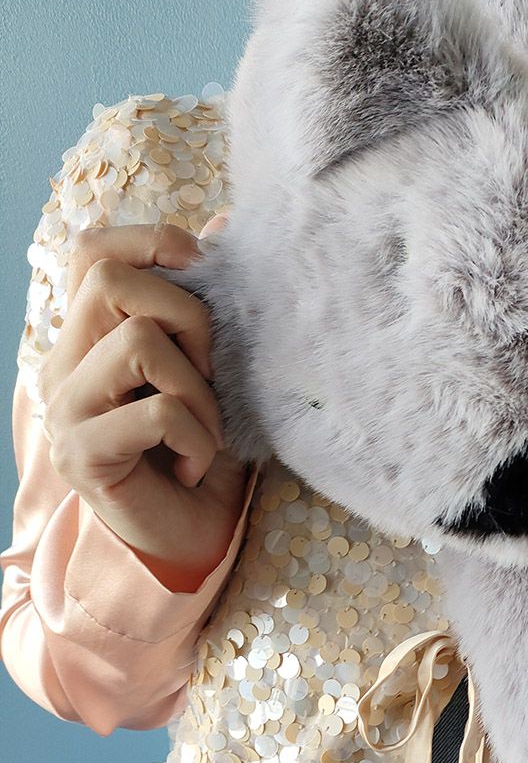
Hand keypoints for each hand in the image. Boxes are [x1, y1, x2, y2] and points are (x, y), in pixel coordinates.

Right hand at [38, 215, 251, 591]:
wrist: (189, 540)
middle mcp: (64, 365)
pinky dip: (197, 436)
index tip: (204, 276)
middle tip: (211, 371)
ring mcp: (66, 411)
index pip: (89, 249)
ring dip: (198, 386)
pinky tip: (197, 464)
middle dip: (187, 314)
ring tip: (207, 428)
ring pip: (136, 341)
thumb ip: (208, 303)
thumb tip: (229, 222)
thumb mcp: (212, 370)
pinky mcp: (84, 456)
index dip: (151, 242)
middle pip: (109, 278)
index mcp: (89, 337)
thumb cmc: (201, 451)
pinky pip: (155, 412)